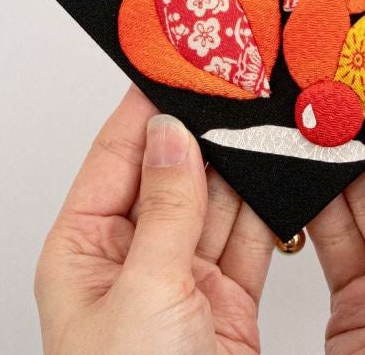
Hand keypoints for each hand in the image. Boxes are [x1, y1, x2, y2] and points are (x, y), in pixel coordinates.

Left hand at [35, 86, 273, 353]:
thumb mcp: (142, 291)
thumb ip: (166, 209)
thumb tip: (173, 136)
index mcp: (86, 250)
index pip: (115, 158)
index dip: (144, 110)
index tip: (173, 67)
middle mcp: (133, 258)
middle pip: (171, 174)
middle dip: (202, 134)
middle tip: (232, 91)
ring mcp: (183, 277)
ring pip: (216, 201)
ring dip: (240, 167)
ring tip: (262, 125)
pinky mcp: (227, 298)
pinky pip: (249, 236)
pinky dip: (266, 207)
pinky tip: (278, 176)